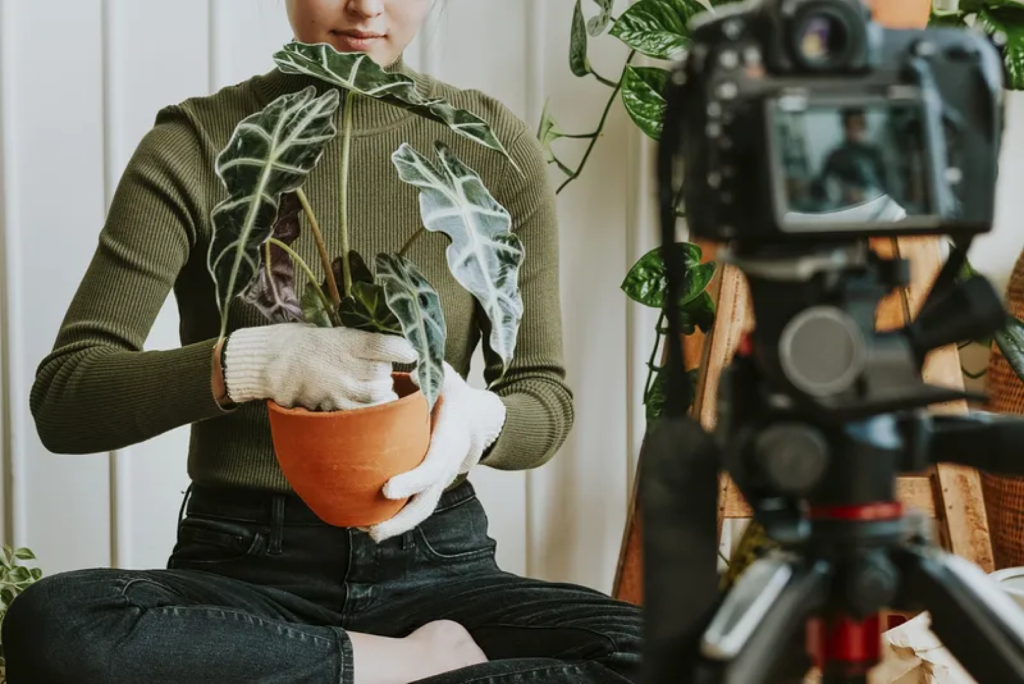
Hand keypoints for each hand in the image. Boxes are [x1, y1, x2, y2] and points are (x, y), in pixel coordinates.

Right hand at [222, 323, 416, 410]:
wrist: (272, 363)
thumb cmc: (305, 343)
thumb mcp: (333, 330)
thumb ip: (361, 340)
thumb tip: (394, 345)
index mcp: (344, 340)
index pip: (383, 346)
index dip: (402, 349)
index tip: (411, 352)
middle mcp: (343, 365)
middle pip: (383, 371)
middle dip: (385, 370)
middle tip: (378, 367)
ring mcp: (339, 388)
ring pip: (377, 392)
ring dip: (381, 388)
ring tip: (373, 383)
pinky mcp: (333, 406)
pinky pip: (363, 411)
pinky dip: (372, 407)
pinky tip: (370, 402)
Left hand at [367, 362, 506, 541]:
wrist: (478, 419)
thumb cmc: (457, 397)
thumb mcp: (450, 380)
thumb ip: (433, 374)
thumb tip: (410, 370)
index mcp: (450, 442)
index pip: (433, 466)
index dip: (412, 480)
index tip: (387, 489)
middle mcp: (447, 466)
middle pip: (427, 501)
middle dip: (401, 518)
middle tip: (373, 528)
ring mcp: (439, 479)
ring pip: (421, 510)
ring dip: (396, 526)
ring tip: (367, 532)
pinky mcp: (430, 485)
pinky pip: (415, 506)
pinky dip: (395, 519)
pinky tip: (369, 524)